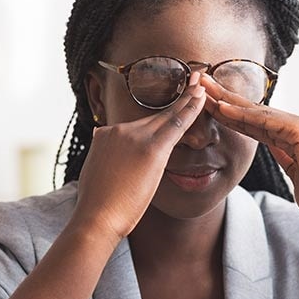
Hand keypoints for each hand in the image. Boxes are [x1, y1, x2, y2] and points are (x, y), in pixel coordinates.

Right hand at [72, 72, 207, 240]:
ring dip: (187, 100)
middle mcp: (117, 130)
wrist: (96, 218)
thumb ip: (105, 160)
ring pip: (166, 116)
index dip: (155, 115)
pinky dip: (190, 108)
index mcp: (105, 136)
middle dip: (175, 98)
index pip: (136, 125)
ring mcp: (133, 136)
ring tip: (201, 85)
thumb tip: (106, 156)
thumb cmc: (98, 206)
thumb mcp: (97, 175)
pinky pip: (176, 123)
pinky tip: (202, 97)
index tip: (167, 103)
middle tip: (192, 80)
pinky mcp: (150, 148)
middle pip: (152, 115)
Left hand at [200, 74, 298, 225]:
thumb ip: (285, 157)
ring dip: (228, 101)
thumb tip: (275, 149)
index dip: (231, 112)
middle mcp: (297, 125)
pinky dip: (242, 115)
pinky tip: (223, 109)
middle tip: (200, 82)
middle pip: (253, 110)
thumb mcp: (295, 173)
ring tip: (204, 89)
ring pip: (257, 112)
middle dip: (225, 97)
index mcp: (293, 135)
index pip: (255, 121)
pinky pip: (265, 122)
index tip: (208, 103)